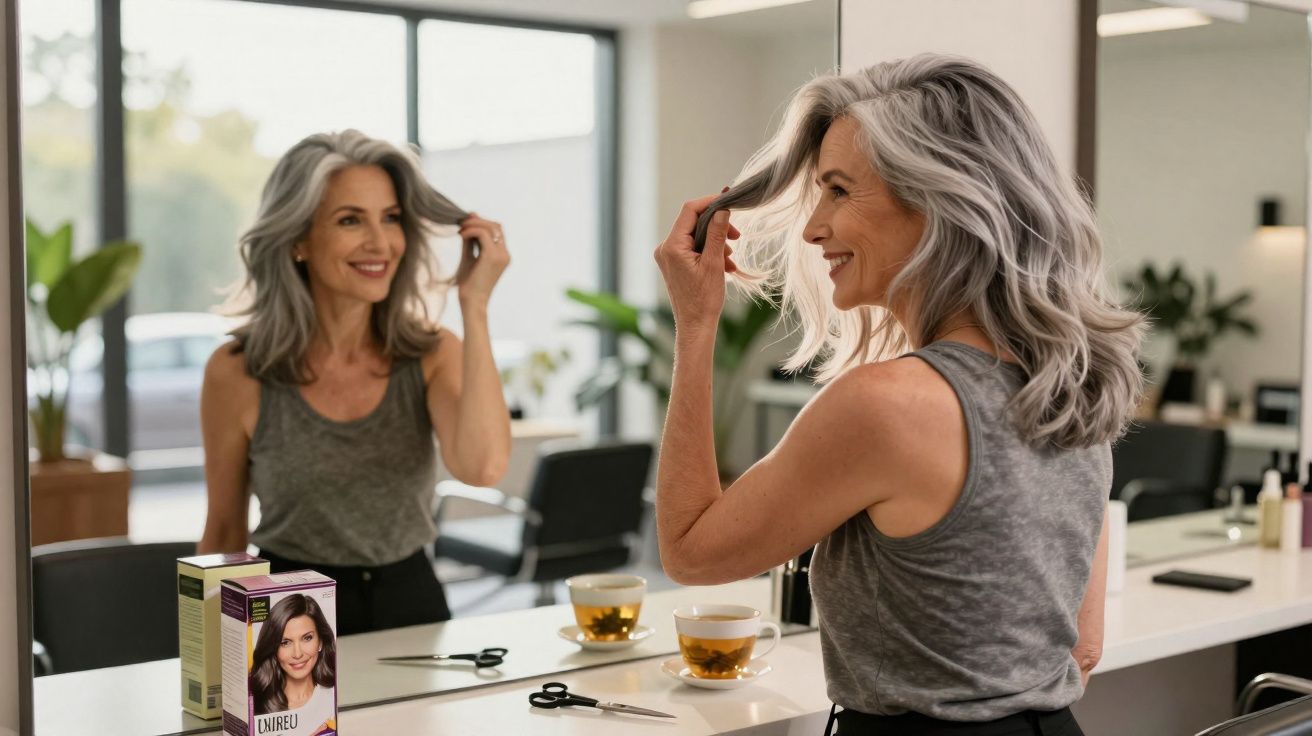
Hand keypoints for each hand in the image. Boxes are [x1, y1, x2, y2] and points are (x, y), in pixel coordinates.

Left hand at [455, 213, 509, 305]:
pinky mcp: (492, 256)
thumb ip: (470, 240)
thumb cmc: (469, 284)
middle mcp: (505, 254)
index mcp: (502, 255)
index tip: (465, 223)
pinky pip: (483, 234)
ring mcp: (501, 255)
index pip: (496, 230)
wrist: (472, 302)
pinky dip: (471, 230)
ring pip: (491, 227)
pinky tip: (461, 235)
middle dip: (478, 221)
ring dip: (474, 224)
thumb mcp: (469, 257)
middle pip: (496, 225)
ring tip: (460, 229)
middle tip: (461, 223)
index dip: (482, 222)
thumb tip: (469, 220)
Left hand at [653, 193, 739, 334]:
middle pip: (693, 222)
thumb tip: (723, 209)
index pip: (689, 210)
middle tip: (736, 236)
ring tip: (730, 259)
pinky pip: (693, 248)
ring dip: (716, 242)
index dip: (710, 202)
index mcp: (672, 246)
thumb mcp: (714, 263)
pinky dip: (710, 252)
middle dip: (717, 227)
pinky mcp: (675, 263)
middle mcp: (665, 248)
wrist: (695, 326)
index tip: (729, 202)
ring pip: (696, 236)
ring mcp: (669, 256)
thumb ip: (718, 234)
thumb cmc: (704, 299)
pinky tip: (725, 265)